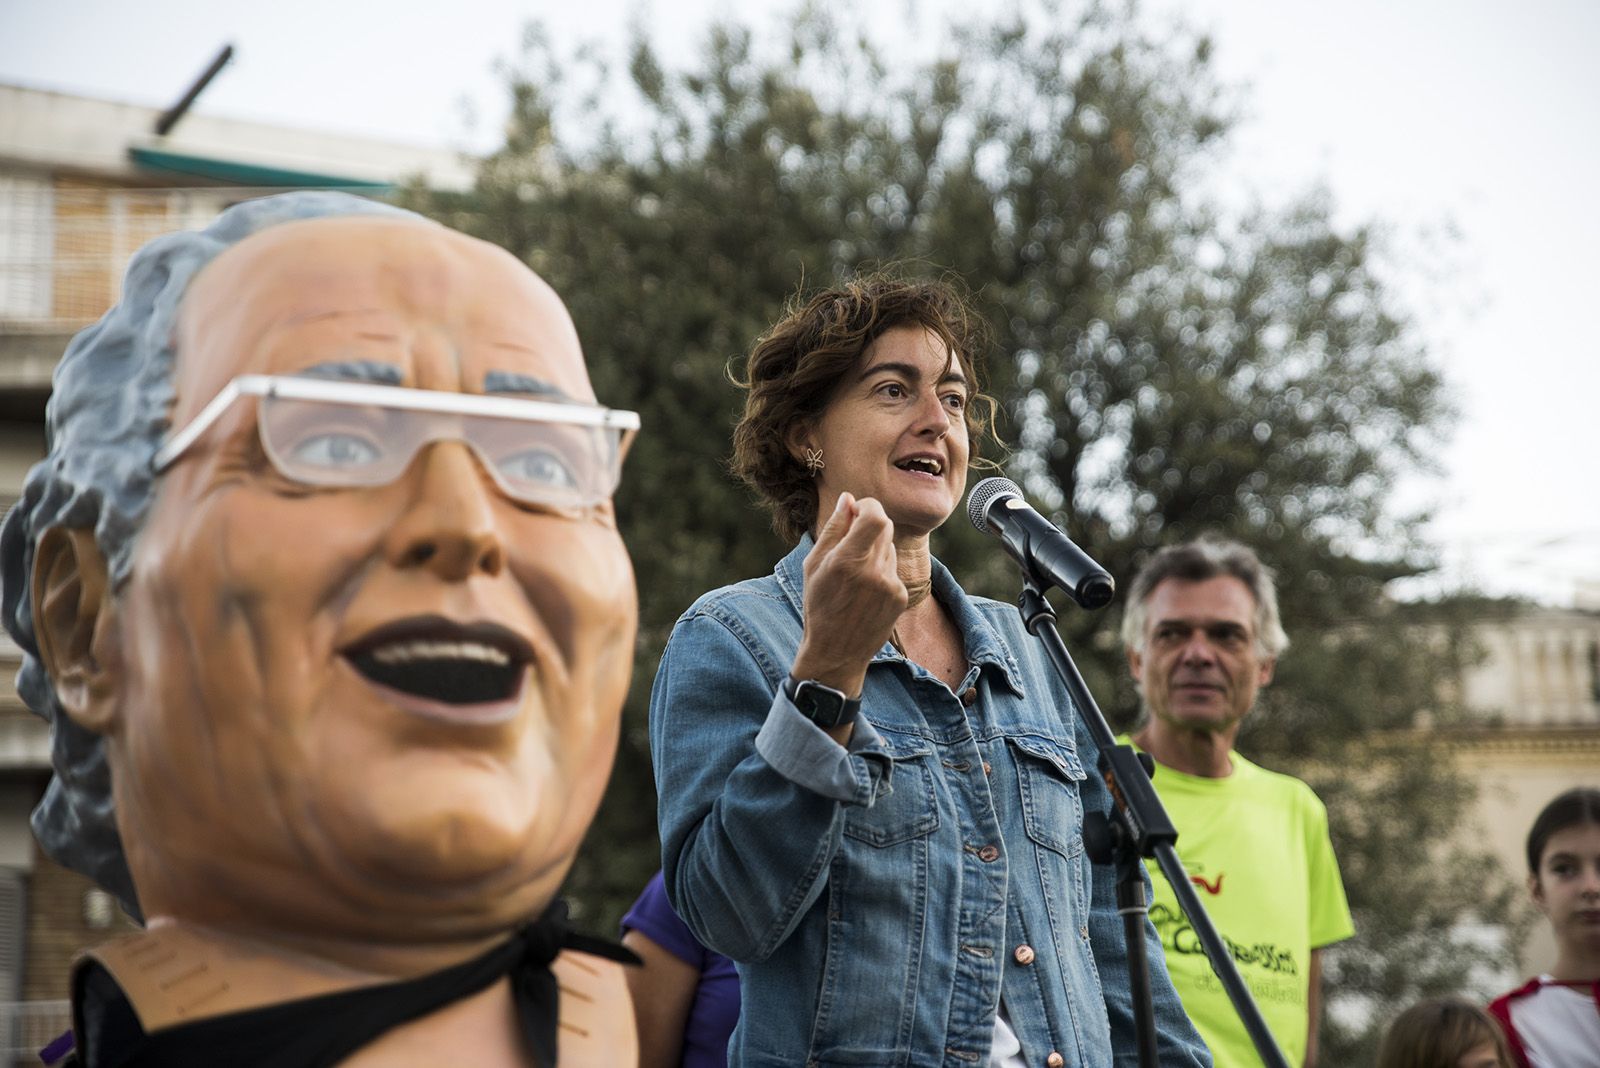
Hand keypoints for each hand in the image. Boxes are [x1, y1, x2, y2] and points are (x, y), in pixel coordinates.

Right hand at [791, 493, 906, 700]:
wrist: (836, 652)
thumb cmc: (818, 606)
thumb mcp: (813, 565)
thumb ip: (834, 529)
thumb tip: (848, 499)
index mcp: (847, 561)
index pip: (875, 515)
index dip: (868, 507)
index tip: (857, 511)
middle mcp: (873, 572)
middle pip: (885, 526)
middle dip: (870, 525)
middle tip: (852, 539)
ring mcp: (891, 586)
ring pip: (889, 548)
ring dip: (875, 550)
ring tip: (855, 575)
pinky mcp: (901, 597)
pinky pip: (893, 569)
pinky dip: (881, 572)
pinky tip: (865, 591)